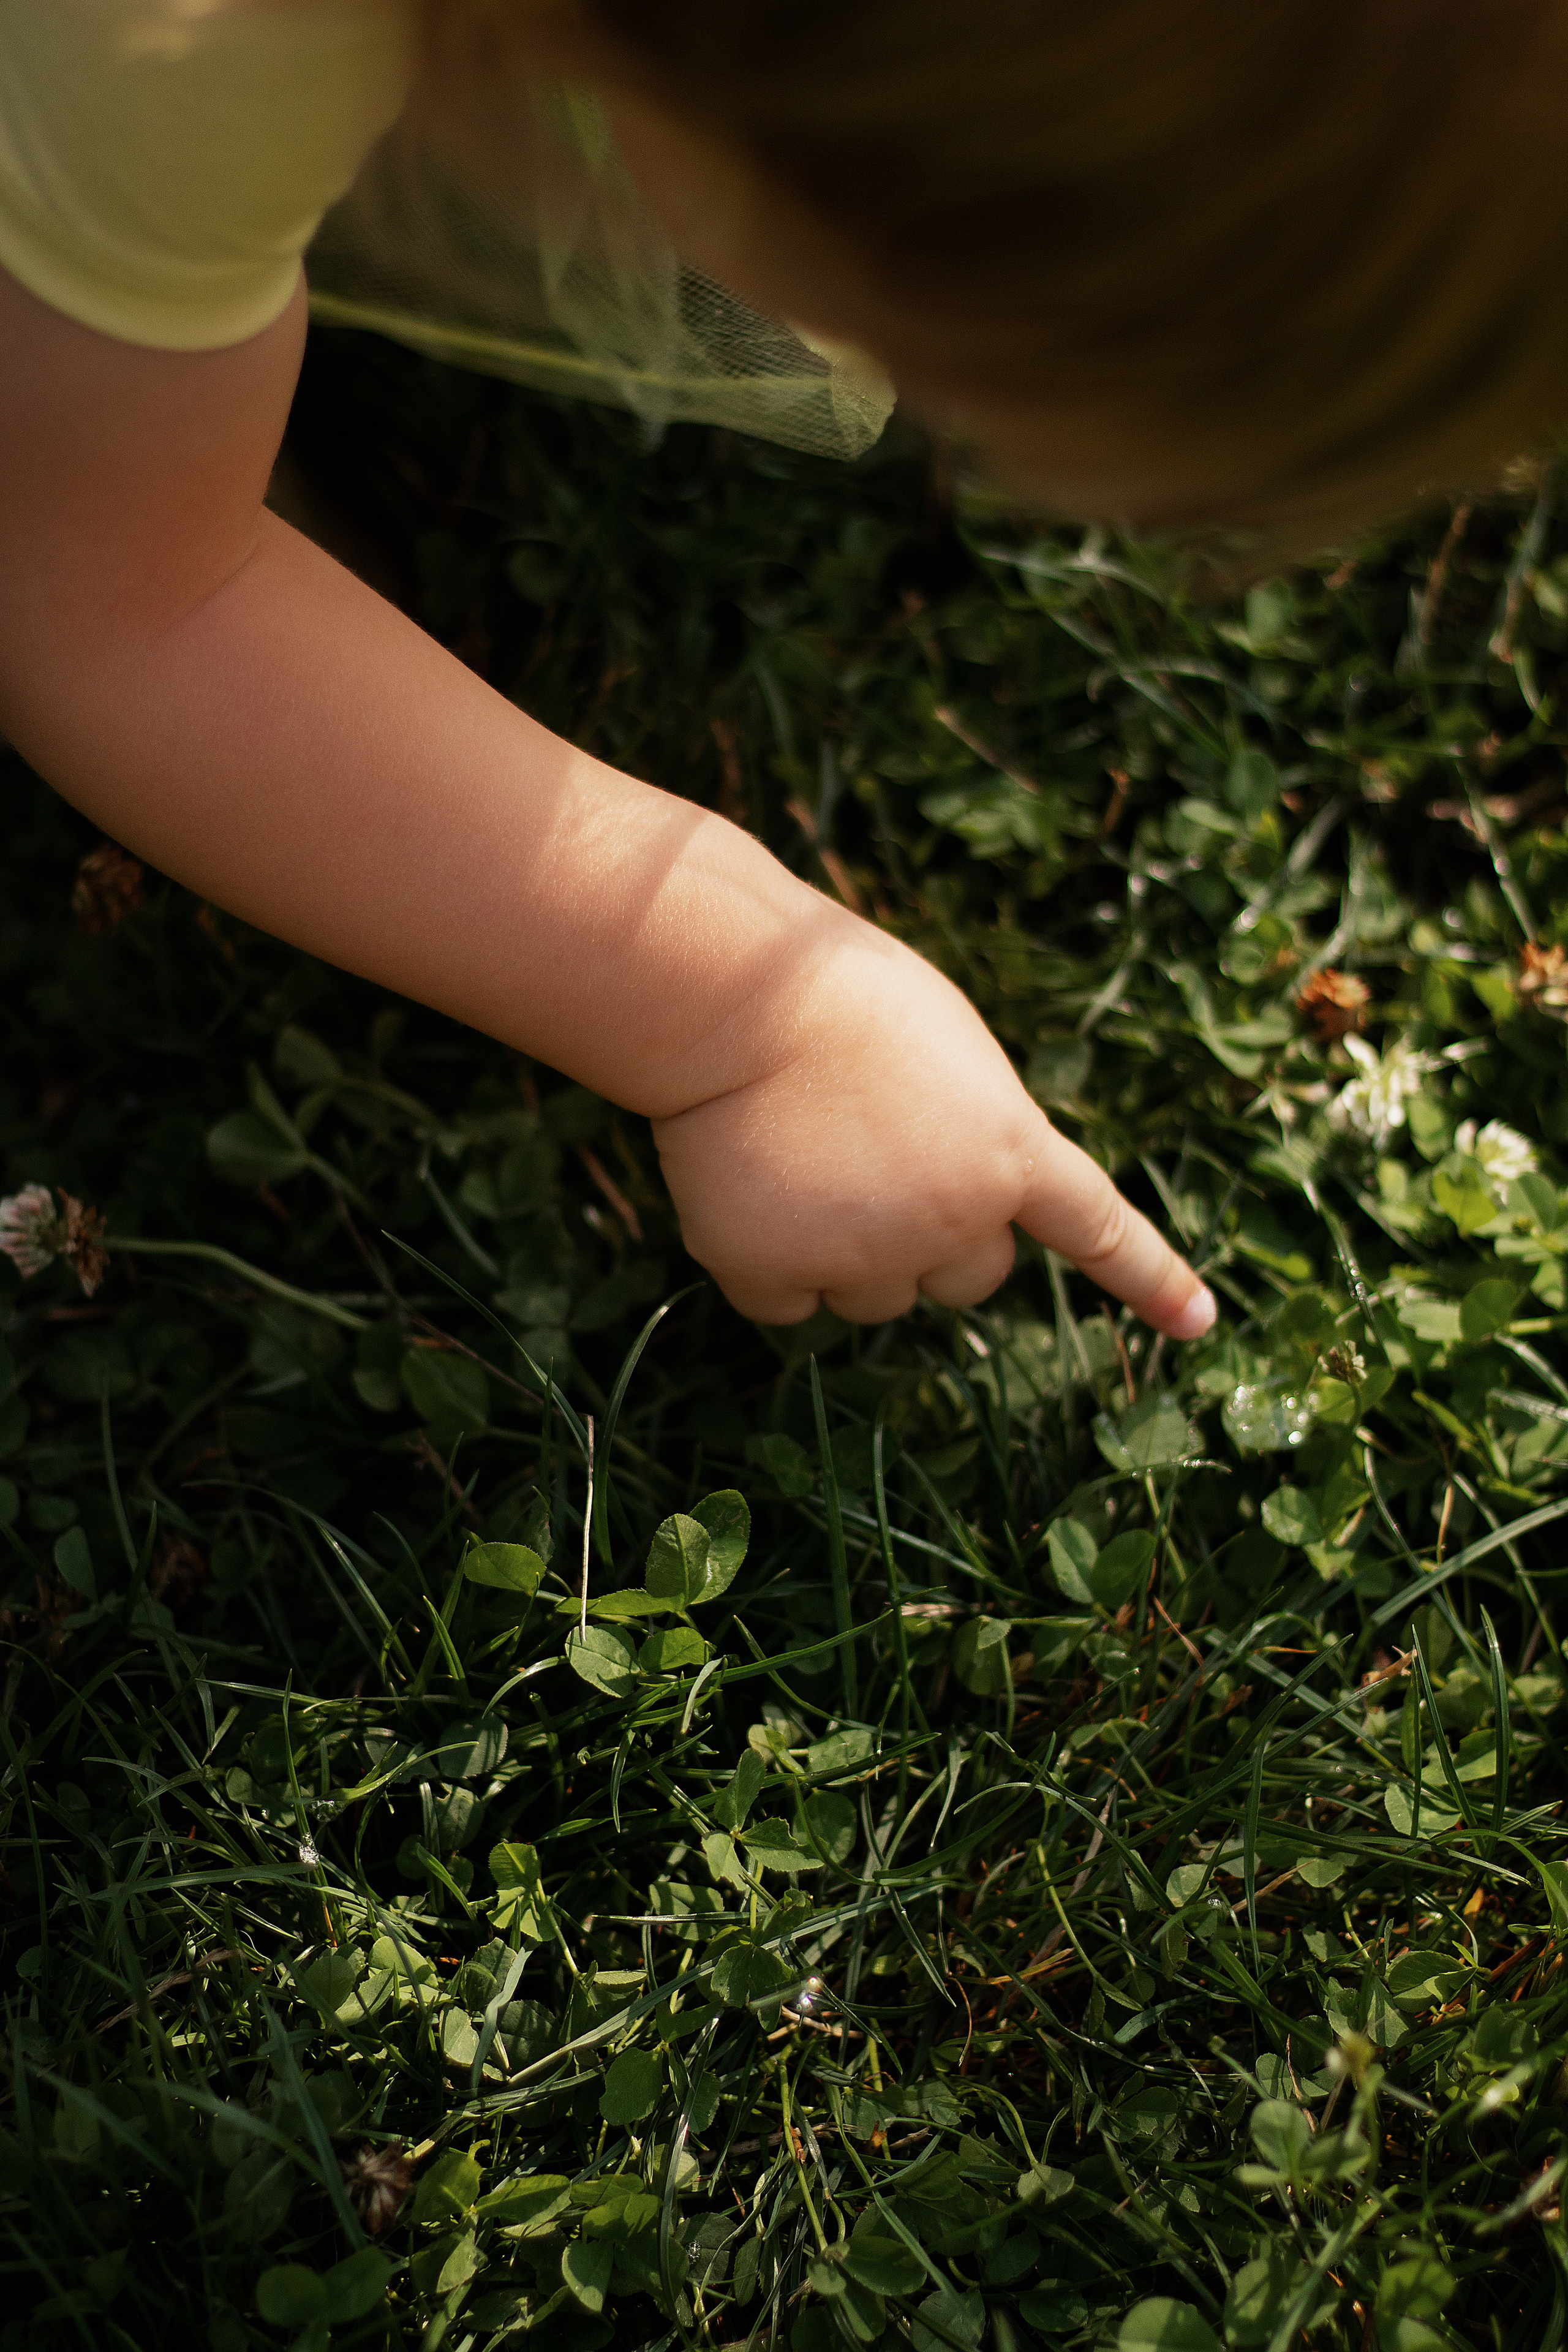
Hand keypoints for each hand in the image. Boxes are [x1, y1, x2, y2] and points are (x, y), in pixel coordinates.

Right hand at [651, 914, 1214, 1332]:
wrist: (733, 997)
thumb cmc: (838, 993)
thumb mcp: (954, 1051)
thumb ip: (979, 1133)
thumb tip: (955, 1207)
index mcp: (1009, 1150)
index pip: (1097, 1227)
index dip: (1150, 1279)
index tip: (1198, 1324)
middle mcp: (952, 1220)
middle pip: (970, 1280)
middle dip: (935, 1242)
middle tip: (873, 1164)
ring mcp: (864, 1256)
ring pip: (873, 1300)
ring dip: (846, 1252)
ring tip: (799, 1157)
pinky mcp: (772, 1275)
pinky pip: (785, 1305)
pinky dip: (764, 1261)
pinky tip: (746, 1185)